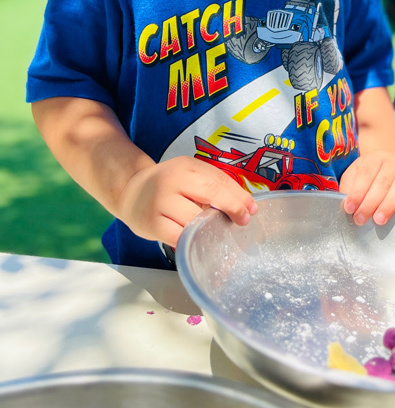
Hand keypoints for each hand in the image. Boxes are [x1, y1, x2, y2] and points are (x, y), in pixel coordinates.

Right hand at [116, 155, 257, 247]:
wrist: (130, 192)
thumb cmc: (166, 186)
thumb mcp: (188, 174)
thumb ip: (212, 184)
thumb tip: (244, 205)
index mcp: (185, 165)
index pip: (219, 179)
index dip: (239, 195)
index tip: (251, 208)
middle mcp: (172, 180)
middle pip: (212, 193)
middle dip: (233, 208)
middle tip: (243, 220)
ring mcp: (160, 202)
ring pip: (196, 218)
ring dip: (213, 227)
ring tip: (219, 231)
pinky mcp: (152, 224)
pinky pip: (180, 237)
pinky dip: (194, 241)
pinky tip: (200, 242)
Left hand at [339, 151, 394, 225]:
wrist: (389, 167)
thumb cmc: (368, 175)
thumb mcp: (354, 175)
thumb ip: (349, 187)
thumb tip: (346, 205)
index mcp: (375, 157)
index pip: (366, 174)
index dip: (357, 192)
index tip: (349, 208)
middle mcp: (393, 161)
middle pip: (382, 182)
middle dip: (370, 203)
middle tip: (361, 219)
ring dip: (388, 205)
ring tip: (378, 220)